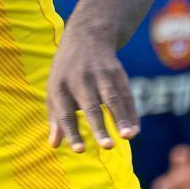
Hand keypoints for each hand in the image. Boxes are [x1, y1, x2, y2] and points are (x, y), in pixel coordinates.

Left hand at [46, 23, 138, 152]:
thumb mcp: (55, 89)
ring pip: (112, 99)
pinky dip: (132, 113)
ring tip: (128, 137)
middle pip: (90, 107)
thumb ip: (56, 118)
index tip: (80, 150)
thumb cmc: (66, 73)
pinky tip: (135, 130)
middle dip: (98, 126)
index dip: (71, 132)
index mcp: (60, 87)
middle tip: (107, 147)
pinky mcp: (117, 74)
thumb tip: (54, 145)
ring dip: (121, 119)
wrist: (86, 38)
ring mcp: (100, 76)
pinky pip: (126, 96)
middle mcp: (79, 81)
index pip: (65, 113)